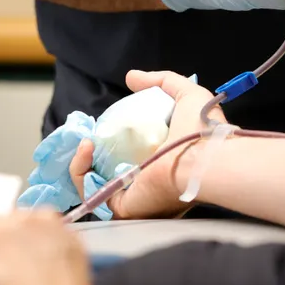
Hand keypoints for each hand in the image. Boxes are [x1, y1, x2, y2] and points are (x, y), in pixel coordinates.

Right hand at [69, 70, 226, 219]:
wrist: (204, 158)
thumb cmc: (202, 129)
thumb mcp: (188, 94)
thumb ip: (163, 81)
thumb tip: (131, 76)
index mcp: (164, 163)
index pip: (130, 154)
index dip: (113, 140)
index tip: (104, 124)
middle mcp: (148, 183)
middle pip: (108, 170)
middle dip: (90, 153)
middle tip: (86, 135)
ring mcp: (134, 197)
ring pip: (94, 182)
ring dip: (81, 161)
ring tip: (86, 140)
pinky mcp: (121, 207)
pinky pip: (91, 191)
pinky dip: (79, 170)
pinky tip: (86, 147)